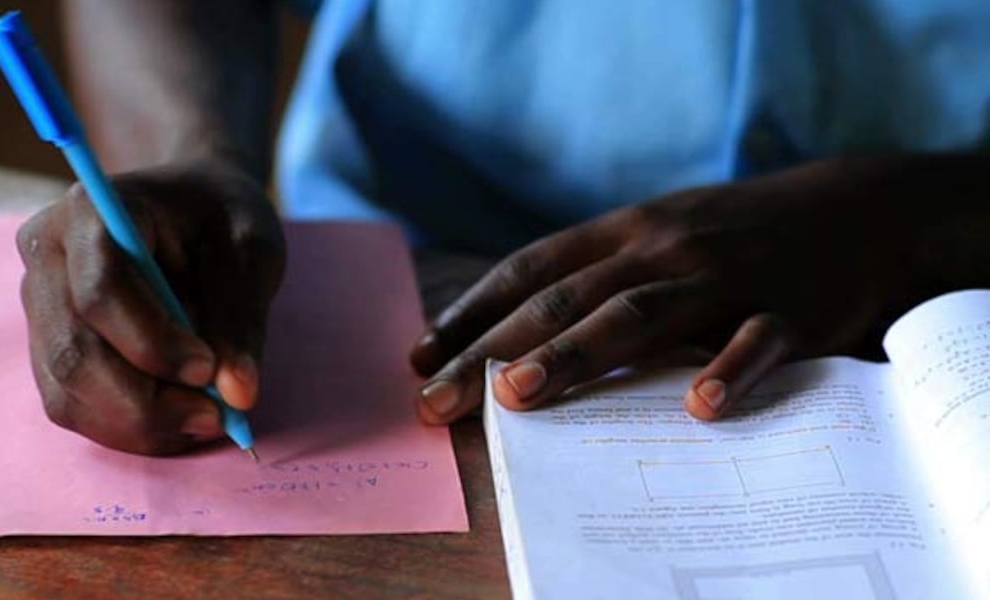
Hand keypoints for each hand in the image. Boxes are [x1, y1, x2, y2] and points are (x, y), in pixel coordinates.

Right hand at [17, 161, 284, 454]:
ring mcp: (39, 306)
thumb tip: (237, 395)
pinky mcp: (48, 346)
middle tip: (215, 415)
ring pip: (68, 392)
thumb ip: (240, 317)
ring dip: (139, 424)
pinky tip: (177, 421)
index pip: (100, 292)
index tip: (208, 369)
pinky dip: (127, 428)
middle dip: (147, 402)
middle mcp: (46, 258)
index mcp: (88, 211)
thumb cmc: (218, 217)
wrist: (189, 206)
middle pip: (74, 353)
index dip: (152, 343)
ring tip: (205, 418)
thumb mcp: (249, 247)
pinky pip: (73, 406)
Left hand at [410, 156, 933, 422]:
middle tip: (436, 400)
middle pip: (563, 301)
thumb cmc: (734, 235)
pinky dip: (727, 371)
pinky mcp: (787, 310)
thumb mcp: (659, 234)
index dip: (470, 313)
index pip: (529, 270)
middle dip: (490, 351)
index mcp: (623, 232)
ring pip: (637, 315)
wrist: (854, 211)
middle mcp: (660, 248)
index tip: (419, 358)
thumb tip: (512, 333)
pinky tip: (699, 409)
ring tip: (516, 394)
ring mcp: (722, 277)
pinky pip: (754, 342)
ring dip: (573, 354)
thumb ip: (596, 274)